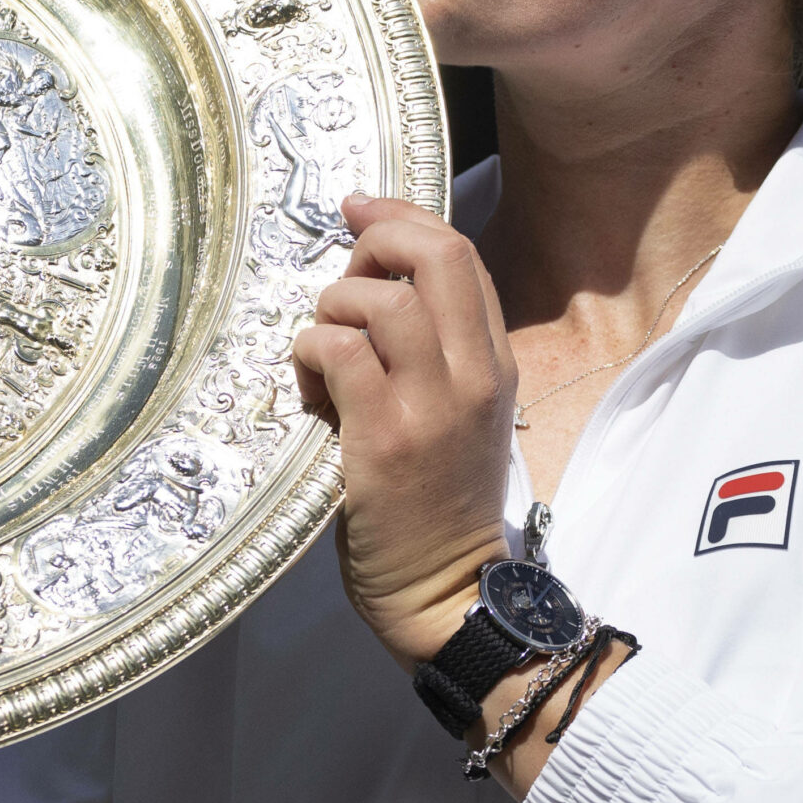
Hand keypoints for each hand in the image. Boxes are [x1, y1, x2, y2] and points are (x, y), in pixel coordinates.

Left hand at [291, 194, 515, 667]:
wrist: (449, 593)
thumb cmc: (437, 506)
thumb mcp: (457, 416)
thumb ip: (430, 352)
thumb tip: (367, 285)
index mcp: (493, 363)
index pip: (460, 255)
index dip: (404, 218)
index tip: (360, 209)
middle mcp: (473, 374)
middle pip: (434, 253)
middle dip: (375, 239)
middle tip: (342, 277)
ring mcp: (433, 405)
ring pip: (380, 300)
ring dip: (333, 307)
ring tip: (322, 353)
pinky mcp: (385, 439)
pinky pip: (338, 352)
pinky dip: (309, 353)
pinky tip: (309, 389)